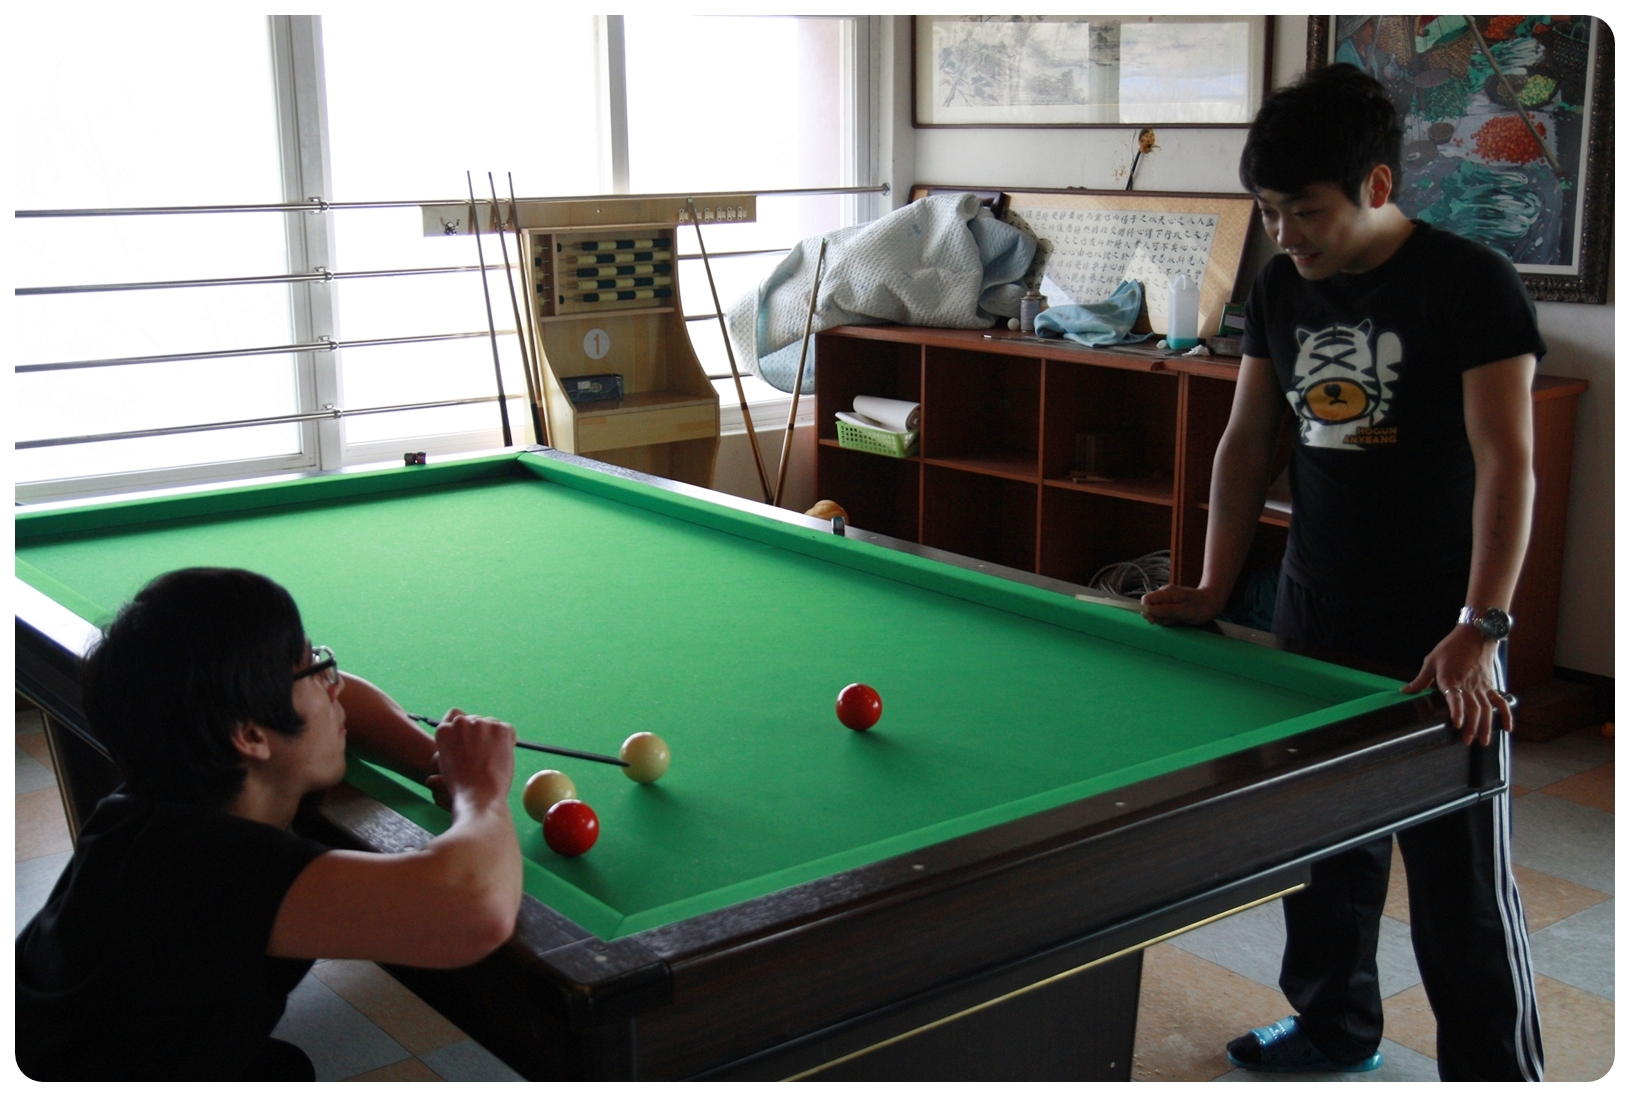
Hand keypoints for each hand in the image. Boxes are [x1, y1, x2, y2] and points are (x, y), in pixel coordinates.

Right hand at [427, 709, 515, 811]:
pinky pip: (508, 730)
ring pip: (492, 723)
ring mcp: (480, 724)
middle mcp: (460, 722)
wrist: (478, 795)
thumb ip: (454, 744)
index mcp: (444, 730)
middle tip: (485, 754)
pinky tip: (503, 757)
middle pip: (476, 719)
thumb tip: (467, 735)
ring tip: (492, 759)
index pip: (455, 716)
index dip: (465, 729)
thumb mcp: (447, 762)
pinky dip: (509, 741)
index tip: (471, 741)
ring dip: (494, 736)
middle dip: (481, 733)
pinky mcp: (499, 728)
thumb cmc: (462, 785)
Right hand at [1140, 583, 1227, 626]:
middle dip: (1159, 617)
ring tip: (1179, 618)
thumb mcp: (1185, 611)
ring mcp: (1166, 598)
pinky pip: (1163, 613)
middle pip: (1150, 607)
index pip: (1146, 599)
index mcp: (1166, 593)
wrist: (1212, 601)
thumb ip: (1167, 610)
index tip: (1154, 621)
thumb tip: (1150, 611)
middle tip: (1174, 619)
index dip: (1146, 611)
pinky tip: (1179, 617)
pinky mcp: (1169, 603)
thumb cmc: (1201, 607)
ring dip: (1165, 619)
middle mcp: (1164, 593)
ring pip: (1156, 612)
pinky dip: (1169, 618)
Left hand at [1402, 626, 1511, 746]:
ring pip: (1486, 709)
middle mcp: (1469, 685)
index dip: (1457, 711)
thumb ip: (1420, 680)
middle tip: (1467, 741)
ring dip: (1486, 726)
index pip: (1455, 698)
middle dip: (1472, 727)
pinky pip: (1500, 702)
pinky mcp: (1490, 686)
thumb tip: (1406, 692)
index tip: (1458, 724)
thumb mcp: (1431, 661)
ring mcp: (1482, 687)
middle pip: (1473, 708)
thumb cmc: (1450, 648)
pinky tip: (1507, 728)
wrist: (1475, 635)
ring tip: (1483, 742)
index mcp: (1451, 679)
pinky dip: (1505, 715)